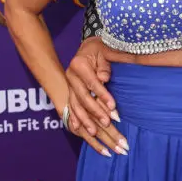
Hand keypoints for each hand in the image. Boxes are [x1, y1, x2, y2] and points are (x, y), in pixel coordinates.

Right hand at [64, 37, 127, 156]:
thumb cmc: (100, 49)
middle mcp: (70, 76)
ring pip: (75, 106)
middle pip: (83, 97)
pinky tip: (78, 130)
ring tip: (95, 133)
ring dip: (85, 120)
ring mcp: (68, 85)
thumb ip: (106, 64)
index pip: (92, 83)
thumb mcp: (106, 51)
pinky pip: (71, 108)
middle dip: (95, 111)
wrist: (87, 48)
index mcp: (78, 64)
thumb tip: (104, 78)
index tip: (113, 107)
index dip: (102, 95)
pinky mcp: (69, 92)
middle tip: (108, 123)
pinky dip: (75, 119)